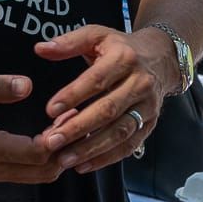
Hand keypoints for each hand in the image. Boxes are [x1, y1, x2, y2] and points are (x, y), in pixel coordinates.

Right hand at [0, 72, 65, 184]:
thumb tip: (27, 86)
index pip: (34, 153)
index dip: (58, 138)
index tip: (72, 113)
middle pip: (42, 171)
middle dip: (64, 148)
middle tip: (78, 119)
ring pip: (38, 175)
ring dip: (57, 155)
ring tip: (69, 125)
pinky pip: (28, 172)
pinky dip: (45, 159)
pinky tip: (53, 135)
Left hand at [31, 24, 171, 176]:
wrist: (161, 58)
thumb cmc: (120, 48)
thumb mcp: (97, 36)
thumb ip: (69, 42)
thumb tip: (41, 48)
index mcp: (124, 58)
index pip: (96, 80)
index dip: (73, 95)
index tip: (50, 110)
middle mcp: (140, 83)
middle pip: (108, 110)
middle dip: (78, 128)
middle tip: (51, 141)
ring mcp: (148, 106)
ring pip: (119, 132)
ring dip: (91, 149)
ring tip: (64, 159)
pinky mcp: (150, 124)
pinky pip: (128, 145)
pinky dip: (106, 158)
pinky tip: (83, 165)